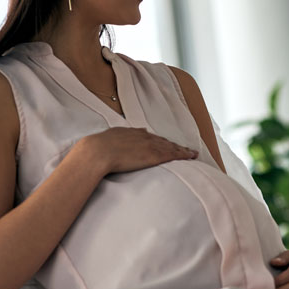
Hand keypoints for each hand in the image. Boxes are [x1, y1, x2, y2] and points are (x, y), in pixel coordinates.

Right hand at [78, 127, 197, 175]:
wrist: (97, 152)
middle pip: (164, 141)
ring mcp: (150, 145)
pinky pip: (173, 155)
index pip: (151, 137)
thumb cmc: (96, 148)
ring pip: (171, 147)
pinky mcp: (154, 155)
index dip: (160, 142)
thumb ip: (116, 138)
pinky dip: (184, 155)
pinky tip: (191, 156)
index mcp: (133, 133)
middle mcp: (144, 137)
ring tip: (192, 154)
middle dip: (175, 146)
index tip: (166, 144)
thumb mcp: (107, 139)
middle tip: (185, 149)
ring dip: (182, 151)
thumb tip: (116, 138)